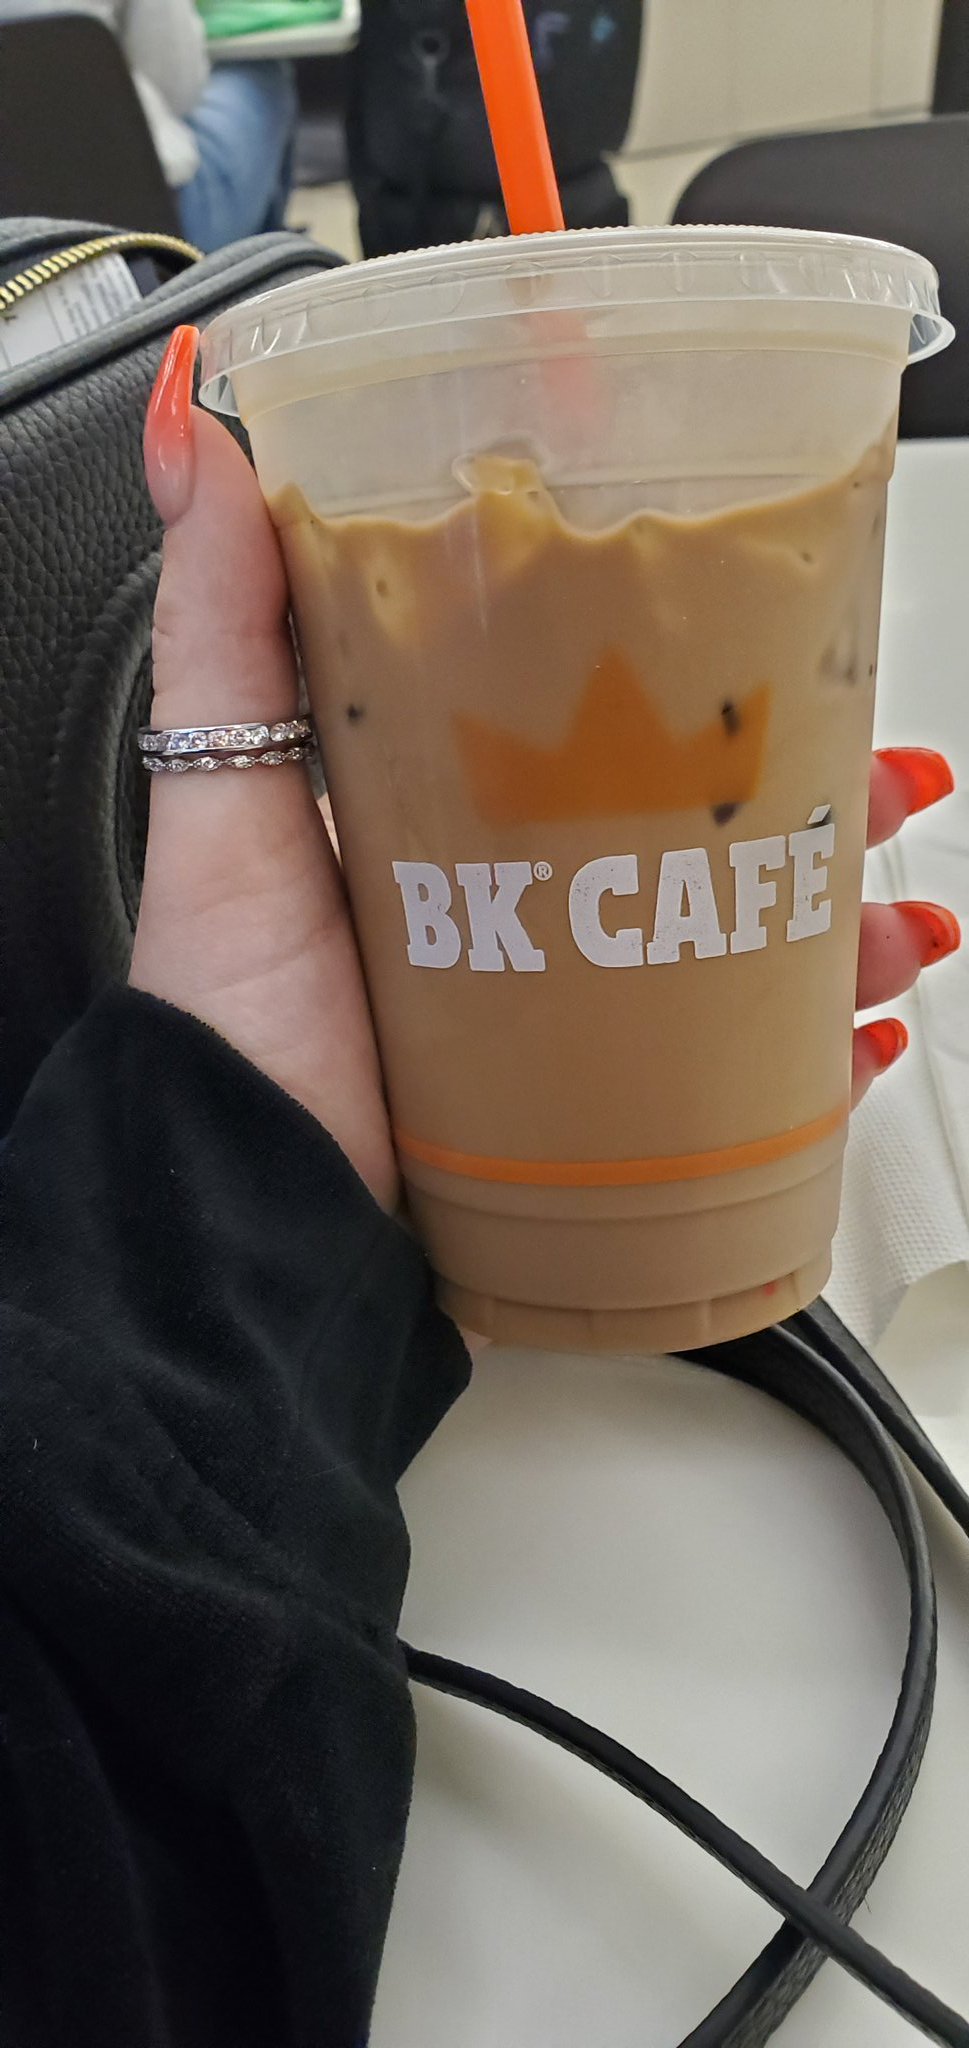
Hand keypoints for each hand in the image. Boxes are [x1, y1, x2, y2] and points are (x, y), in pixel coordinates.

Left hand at [131, 327, 959, 1206]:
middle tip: (884, 784)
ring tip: (898, 926)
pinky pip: (738, 1088)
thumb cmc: (227, 1021)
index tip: (789, 638)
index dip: (708, 680)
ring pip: (745, 956)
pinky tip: (856, 1041)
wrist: (242, 1218)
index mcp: (450, 817)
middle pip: (701, 834)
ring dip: (845, 930)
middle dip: (818, 803)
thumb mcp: (220, 795)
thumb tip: (194, 431)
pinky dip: (813, 1063)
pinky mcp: (596, 1122)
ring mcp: (565, 1020)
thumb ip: (221, 622)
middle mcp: (518, 913)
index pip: (606, 721)